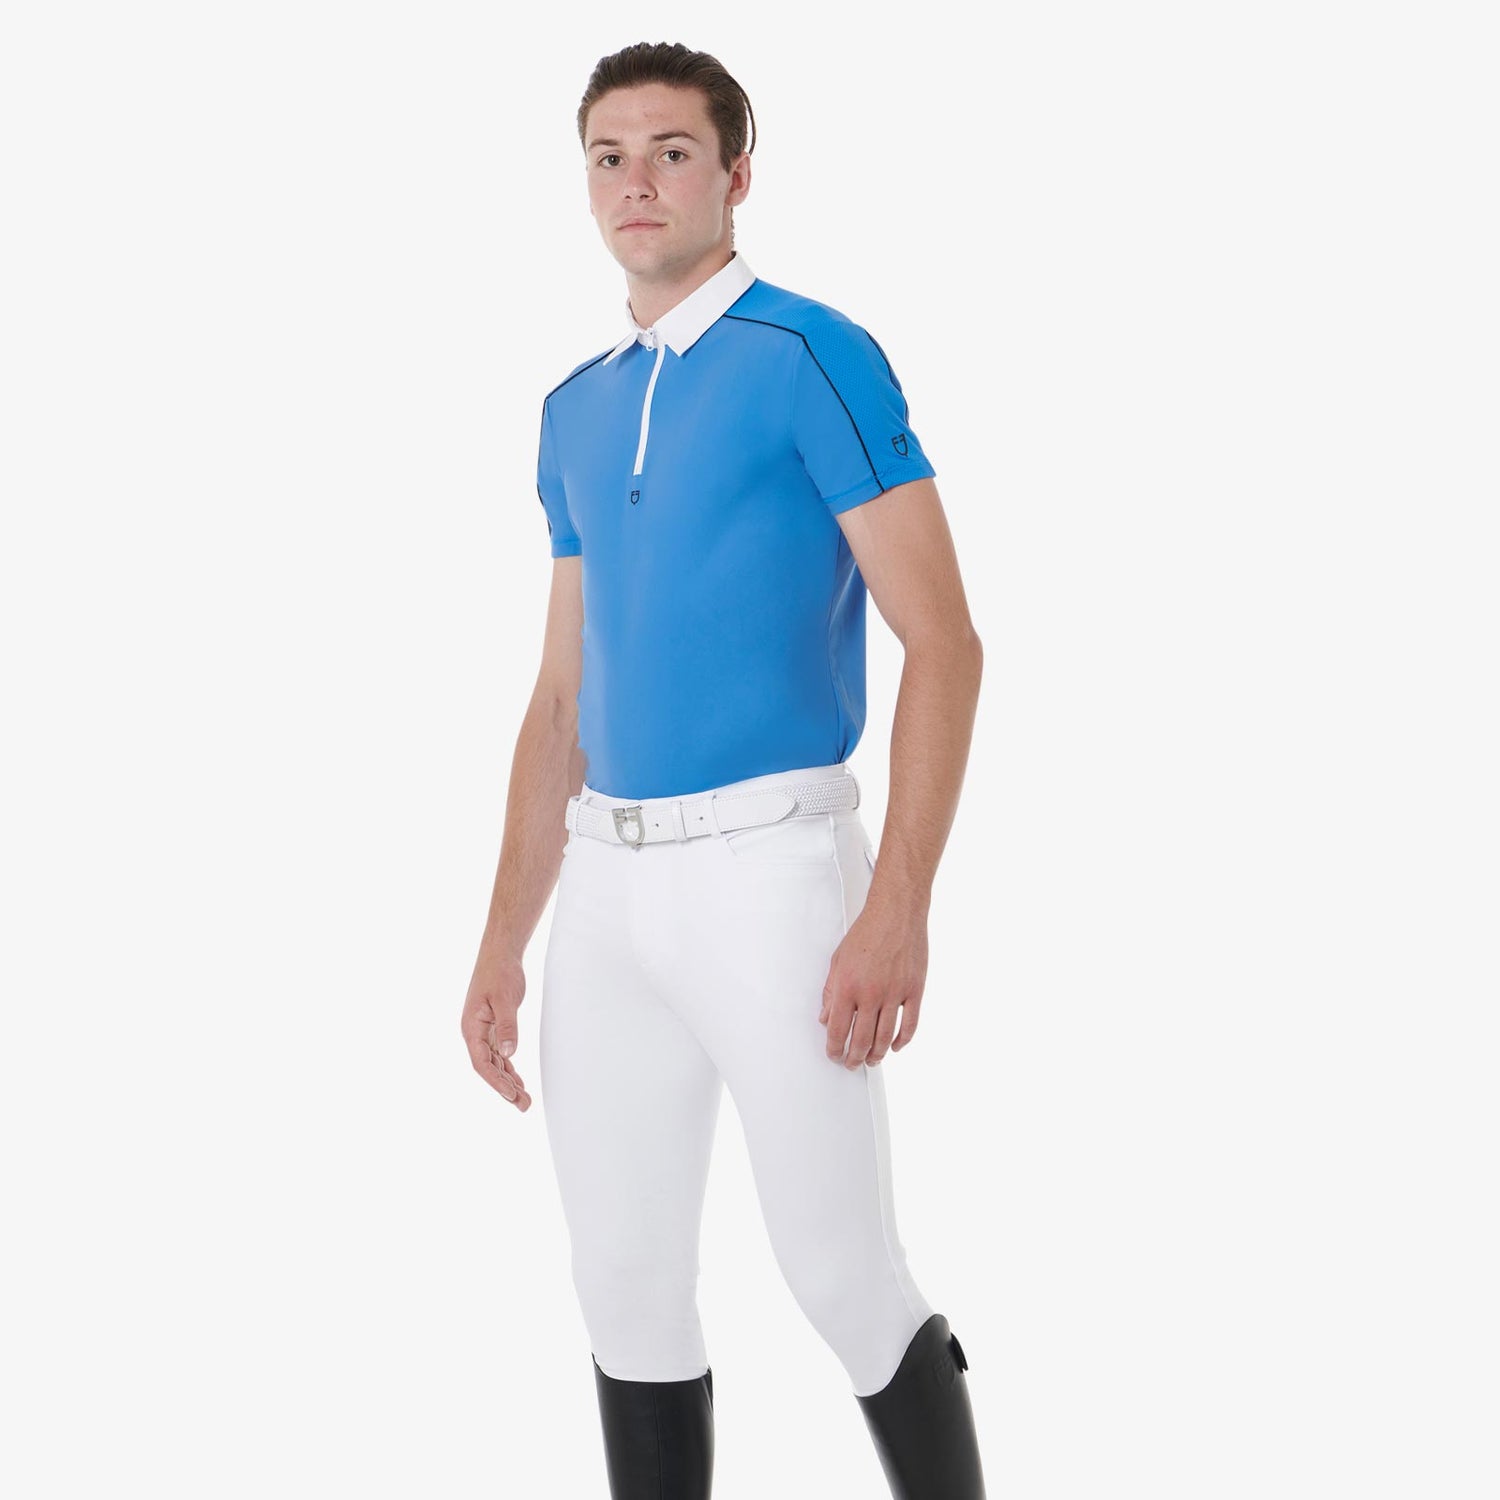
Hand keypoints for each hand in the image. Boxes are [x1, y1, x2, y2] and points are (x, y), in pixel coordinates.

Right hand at [462, 951, 532, 1109]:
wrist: (500, 955)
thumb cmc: (499, 973)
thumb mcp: (505, 999)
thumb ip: (507, 1027)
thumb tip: (509, 1054)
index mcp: (471, 1028)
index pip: (481, 1063)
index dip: (495, 1081)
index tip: (510, 1095)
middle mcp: (474, 1033)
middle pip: (488, 1068)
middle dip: (505, 1088)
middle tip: (524, 1105)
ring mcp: (483, 1032)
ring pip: (495, 1064)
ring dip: (508, 1082)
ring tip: (524, 1101)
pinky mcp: (493, 1028)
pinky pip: (499, 1055)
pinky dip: (509, 1069)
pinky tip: (518, 1081)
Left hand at [818, 904, 927, 1067]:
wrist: (896, 914)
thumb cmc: (867, 933)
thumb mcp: (838, 961)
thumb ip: (831, 992)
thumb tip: (825, 1018)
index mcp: (847, 986)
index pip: (837, 1029)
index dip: (834, 1048)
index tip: (834, 1055)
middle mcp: (870, 994)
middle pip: (861, 1039)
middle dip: (854, 1058)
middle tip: (851, 1064)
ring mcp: (895, 994)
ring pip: (884, 1037)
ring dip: (876, 1054)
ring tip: (871, 1061)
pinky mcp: (914, 991)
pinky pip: (909, 1025)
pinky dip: (902, 1041)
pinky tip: (894, 1047)